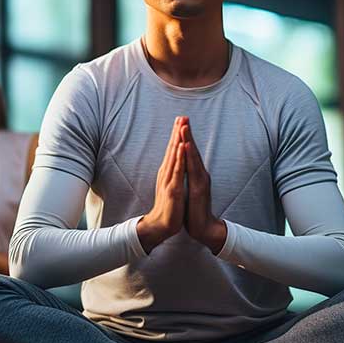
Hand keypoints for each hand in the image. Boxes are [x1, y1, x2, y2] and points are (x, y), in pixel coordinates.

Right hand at [137, 116, 187, 252]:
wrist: (162, 225)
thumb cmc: (169, 206)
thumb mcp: (171, 186)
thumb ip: (172, 174)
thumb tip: (174, 162)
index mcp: (168, 172)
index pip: (173, 150)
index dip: (177, 135)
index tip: (181, 120)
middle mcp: (167, 173)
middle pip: (172, 149)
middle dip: (177, 132)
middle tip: (181, 116)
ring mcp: (169, 180)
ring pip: (174, 157)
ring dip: (178, 141)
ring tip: (181, 126)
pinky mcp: (173, 190)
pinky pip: (177, 171)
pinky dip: (179, 158)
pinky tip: (181, 147)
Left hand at [182, 121, 225, 254]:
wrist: (203, 228)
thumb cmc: (195, 209)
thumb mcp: (190, 189)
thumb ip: (189, 178)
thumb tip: (185, 167)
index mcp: (196, 174)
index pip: (189, 152)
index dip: (185, 138)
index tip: (180, 123)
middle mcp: (200, 174)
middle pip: (193, 150)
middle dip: (187, 133)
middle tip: (183, 117)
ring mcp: (201, 180)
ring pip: (194, 156)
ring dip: (188, 140)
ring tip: (183, 127)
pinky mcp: (199, 188)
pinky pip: (193, 169)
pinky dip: (189, 157)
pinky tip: (186, 147)